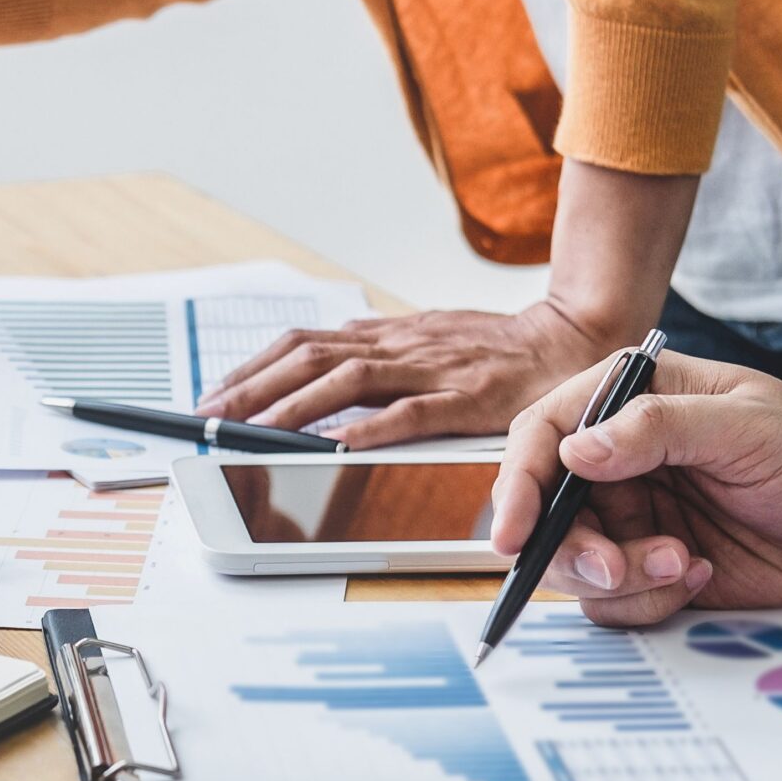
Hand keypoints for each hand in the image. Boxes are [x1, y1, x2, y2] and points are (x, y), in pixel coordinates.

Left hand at [194, 304, 620, 445]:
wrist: (571, 340)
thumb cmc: (496, 350)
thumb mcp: (426, 340)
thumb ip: (378, 353)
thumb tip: (319, 369)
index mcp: (387, 335)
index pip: (303, 343)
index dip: (253, 366)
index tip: (214, 394)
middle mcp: (401, 345)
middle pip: (310, 356)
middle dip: (253, 387)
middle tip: (210, 416)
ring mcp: (433, 368)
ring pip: (348, 379)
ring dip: (294, 406)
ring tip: (253, 431)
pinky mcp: (467, 397)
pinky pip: (411, 413)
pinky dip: (370, 428)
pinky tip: (335, 446)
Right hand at [489, 350, 781, 624]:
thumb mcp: (746, 426)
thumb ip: (659, 428)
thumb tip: (578, 449)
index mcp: (630, 403)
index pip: (544, 435)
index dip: (517, 483)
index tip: (514, 532)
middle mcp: (619, 461)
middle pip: (545, 510)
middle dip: (572, 550)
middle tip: (619, 569)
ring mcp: (633, 518)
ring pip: (574, 564)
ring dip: (622, 578)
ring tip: (688, 566)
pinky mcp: (653, 568)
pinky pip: (615, 600)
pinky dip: (649, 600)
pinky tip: (702, 576)